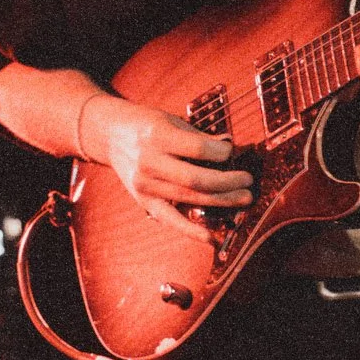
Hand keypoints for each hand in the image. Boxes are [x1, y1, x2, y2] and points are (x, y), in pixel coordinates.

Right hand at [83, 95, 252, 242]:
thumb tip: (231, 149)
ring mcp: (145, 185)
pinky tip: (211, 238)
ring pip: (190, 199)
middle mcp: (148, 162)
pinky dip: (191, 231)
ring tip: (244, 199)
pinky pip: (170, 220)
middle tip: (248, 182)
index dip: (221, 152)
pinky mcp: (144, 202)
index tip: (232, 151)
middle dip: (228, 183)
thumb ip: (198, 137)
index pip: (197, 148)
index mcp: (156, 135)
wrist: (111, 135)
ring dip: (222, 201)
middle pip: (196, 179)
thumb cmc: (147, 125)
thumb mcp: (171, 120)